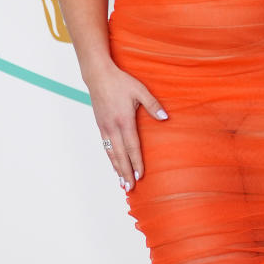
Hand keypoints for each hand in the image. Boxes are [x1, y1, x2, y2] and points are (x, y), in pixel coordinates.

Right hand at [85, 61, 167, 192]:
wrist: (98, 76)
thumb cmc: (121, 82)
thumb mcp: (140, 90)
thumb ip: (153, 105)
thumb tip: (165, 118)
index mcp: (124, 120)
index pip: (132, 146)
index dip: (136, 162)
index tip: (140, 175)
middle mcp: (112, 127)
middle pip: (120, 155)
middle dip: (125, 172)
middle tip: (130, 188)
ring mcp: (104, 127)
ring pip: (111, 153)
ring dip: (117, 168)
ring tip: (121, 183)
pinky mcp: (100, 125)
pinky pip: (105, 146)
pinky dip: (110, 158)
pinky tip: (114, 165)